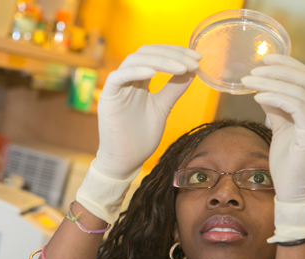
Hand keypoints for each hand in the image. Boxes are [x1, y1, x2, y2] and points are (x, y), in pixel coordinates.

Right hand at [94, 45, 200, 178]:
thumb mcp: (163, 107)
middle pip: (147, 52)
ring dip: (160, 61)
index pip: (157, 55)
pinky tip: (154, 73)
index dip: (176, 52)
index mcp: (140, 80)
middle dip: (172, 54)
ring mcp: (117, 87)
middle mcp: (128, 79)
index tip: (197, 58)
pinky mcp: (107, 98)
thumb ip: (174, 89)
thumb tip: (192, 71)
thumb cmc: (141, 136)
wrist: (126, 160)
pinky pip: (117, 77)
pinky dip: (135, 71)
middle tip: (193, 61)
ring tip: (182, 68)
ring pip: (134, 60)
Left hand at [242, 54, 304, 203]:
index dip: (288, 66)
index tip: (266, 59)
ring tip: (248, 81)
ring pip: (298, 91)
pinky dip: (274, 97)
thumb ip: (277, 108)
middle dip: (278, 70)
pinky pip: (295, 105)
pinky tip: (257, 96)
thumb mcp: (282, 129)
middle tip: (254, 67)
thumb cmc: (288, 164)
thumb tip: (263, 89)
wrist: (294, 192)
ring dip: (270, 83)